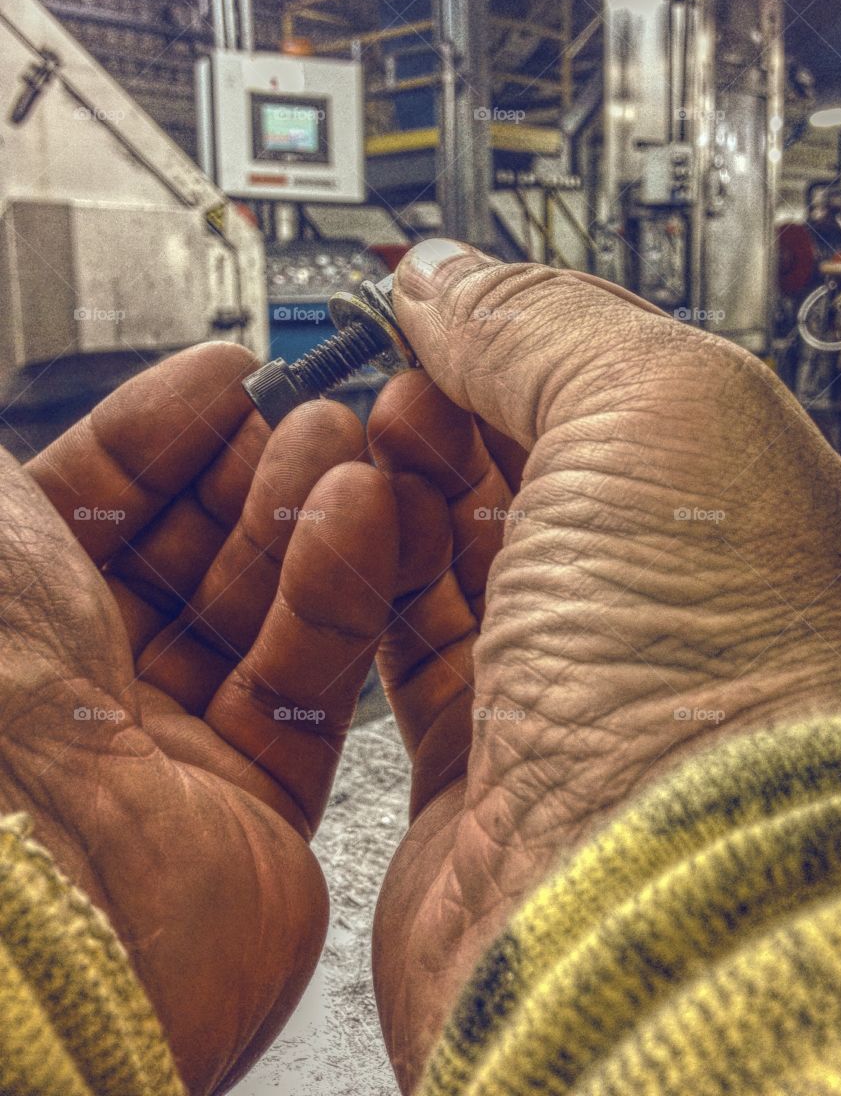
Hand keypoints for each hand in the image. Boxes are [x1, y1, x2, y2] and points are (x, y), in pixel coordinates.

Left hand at [0, 343, 396, 1093]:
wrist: (32, 909)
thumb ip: (23, 490)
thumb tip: (50, 457)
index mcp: (9, 622)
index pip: (93, 505)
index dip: (160, 434)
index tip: (223, 377)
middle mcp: (78, 686)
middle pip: (187, 550)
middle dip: (246, 468)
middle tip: (304, 407)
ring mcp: (165, 744)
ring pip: (256, 609)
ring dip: (304, 519)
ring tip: (346, 445)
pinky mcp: (253, 802)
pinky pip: (304, 682)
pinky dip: (337, 596)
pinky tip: (359, 519)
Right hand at [368, 240, 840, 1088]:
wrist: (672, 930)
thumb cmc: (731, 696)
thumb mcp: (656, 413)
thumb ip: (544, 326)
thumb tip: (445, 277)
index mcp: (773, 533)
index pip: (639, 403)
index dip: (536, 347)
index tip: (452, 315)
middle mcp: (688, 629)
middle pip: (550, 483)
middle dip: (459, 412)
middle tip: (393, 372)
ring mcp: (591, 709)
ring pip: (475, 567)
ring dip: (404, 490)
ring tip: (357, 438)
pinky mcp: (497, 784)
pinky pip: (418, 660)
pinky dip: (371, 585)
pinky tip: (345, 528)